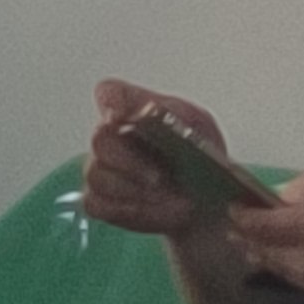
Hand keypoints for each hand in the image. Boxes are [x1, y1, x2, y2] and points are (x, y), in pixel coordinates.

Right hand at [81, 81, 236, 241]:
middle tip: (159, 176)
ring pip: (97, 175)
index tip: (121, 117)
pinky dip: (128, 209)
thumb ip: (172, 113)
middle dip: (130, 162)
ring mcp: (101, 169)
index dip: (111, 103)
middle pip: (100, 139)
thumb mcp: (198, 126)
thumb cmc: (199, 159)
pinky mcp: (99, 201)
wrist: (206, 202)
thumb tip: (148, 112)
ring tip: (166, 197)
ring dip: (135, 190)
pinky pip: (97, 204)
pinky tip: (152, 208)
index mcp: (135, 110)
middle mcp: (112, 137)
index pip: (109, 93)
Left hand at [231, 179, 303, 303]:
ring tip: (244, 248)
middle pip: (262, 248)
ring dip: (255, 254)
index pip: (264, 222)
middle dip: (244, 237)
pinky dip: (274, 268)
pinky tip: (277, 265)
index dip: (245, 214)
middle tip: (230, 229)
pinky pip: (287, 278)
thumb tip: (295, 204)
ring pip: (273, 266)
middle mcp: (301, 257)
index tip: (232, 206)